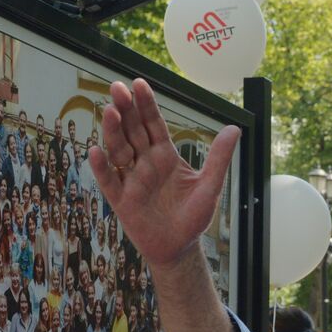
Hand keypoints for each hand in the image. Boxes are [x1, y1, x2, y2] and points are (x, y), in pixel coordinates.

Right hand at [89, 79, 240, 270]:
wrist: (180, 247)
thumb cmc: (194, 216)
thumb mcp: (210, 185)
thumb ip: (219, 158)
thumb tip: (235, 129)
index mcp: (165, 156)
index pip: (153, 125)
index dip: (146, 105)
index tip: (139, 84)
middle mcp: (145, 163)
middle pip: (133, 132)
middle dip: (126, 110)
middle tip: (117, 87)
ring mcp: (131, 180)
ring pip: (119, 151)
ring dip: (113, 132)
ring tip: (110, 111)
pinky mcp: (122, 201)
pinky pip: (109, 182)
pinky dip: (102, 168)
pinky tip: (96, 151)